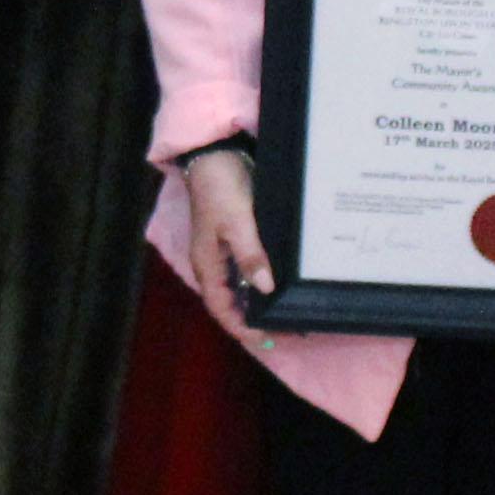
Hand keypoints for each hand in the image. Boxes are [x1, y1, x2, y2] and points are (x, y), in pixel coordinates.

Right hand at [178, 145, 281, 338]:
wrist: (215, 154)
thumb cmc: (221, 189)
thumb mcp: (237, 222)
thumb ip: (250, 255)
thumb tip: (265, 288)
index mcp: (207, 265)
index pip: (221, 309)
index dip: (241, 327)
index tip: (266, 340)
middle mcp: (213, 265)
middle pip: (230, 303)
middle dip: (253, 321)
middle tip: (285, 330)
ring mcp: (223, 253)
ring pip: (240, 289)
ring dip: (259, 303)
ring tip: (287, 312)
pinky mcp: (234, 240)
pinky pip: (247, 271)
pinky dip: (262, 282)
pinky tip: (281, 284)